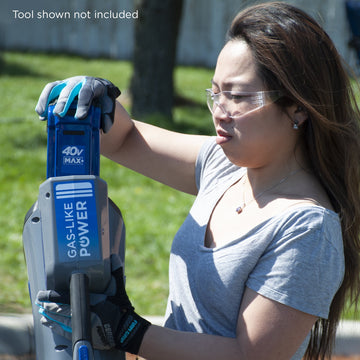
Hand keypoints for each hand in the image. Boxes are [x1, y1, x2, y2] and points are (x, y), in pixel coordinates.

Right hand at [35, 76, 120, 131]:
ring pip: (55, 87)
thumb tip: (103, 128)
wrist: (100, 90)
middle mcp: (79, 82)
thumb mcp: (109, 108)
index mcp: (94, 85)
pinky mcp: (59, 86)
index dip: (83, 104)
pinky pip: (49, 91)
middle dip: (63, 103)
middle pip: (69, 90)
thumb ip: (107, 117)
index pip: (87, 92)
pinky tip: (41, 114)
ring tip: (43, 115)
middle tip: (59, 115)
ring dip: (47, 100)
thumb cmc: (104, 101)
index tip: (80, 117)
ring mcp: (68, 82)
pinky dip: (43, 101)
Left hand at [36, 267, 150, 353]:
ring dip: (51, 316)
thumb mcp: (120, 290)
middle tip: (41, 301)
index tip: (43, 294)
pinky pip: (65, 331)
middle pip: (62, 310)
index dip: (54, 297)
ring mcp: (84, 326)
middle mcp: (86, 315)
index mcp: (93, 303)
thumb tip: (114, 257)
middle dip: (50, 306)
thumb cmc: (122, 309)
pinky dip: (55, 327)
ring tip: (43, 311)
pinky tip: (48, 323)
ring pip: (62, 321)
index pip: (69, 298)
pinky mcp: (84, 335)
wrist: (126, 331)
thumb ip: (116, 273)